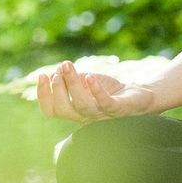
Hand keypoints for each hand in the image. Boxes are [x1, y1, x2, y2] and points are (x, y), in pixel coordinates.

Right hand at [35, 59, 158, 121]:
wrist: (139, 96)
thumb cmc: (110, 91)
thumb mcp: (87, 82)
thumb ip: (72, 79)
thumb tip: (57, 70)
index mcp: (74, 111)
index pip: (51, 110)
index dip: (43, 95)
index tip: (42, 76)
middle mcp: (85, 116)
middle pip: (64, 108)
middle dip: (57, 88)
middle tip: (58, 70)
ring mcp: (102, 114)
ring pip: (82, 105)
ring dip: (72, 85)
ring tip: (67, 66)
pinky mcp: (118, 109)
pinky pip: (105, 103)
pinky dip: (96, 91)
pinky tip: (90, 77)